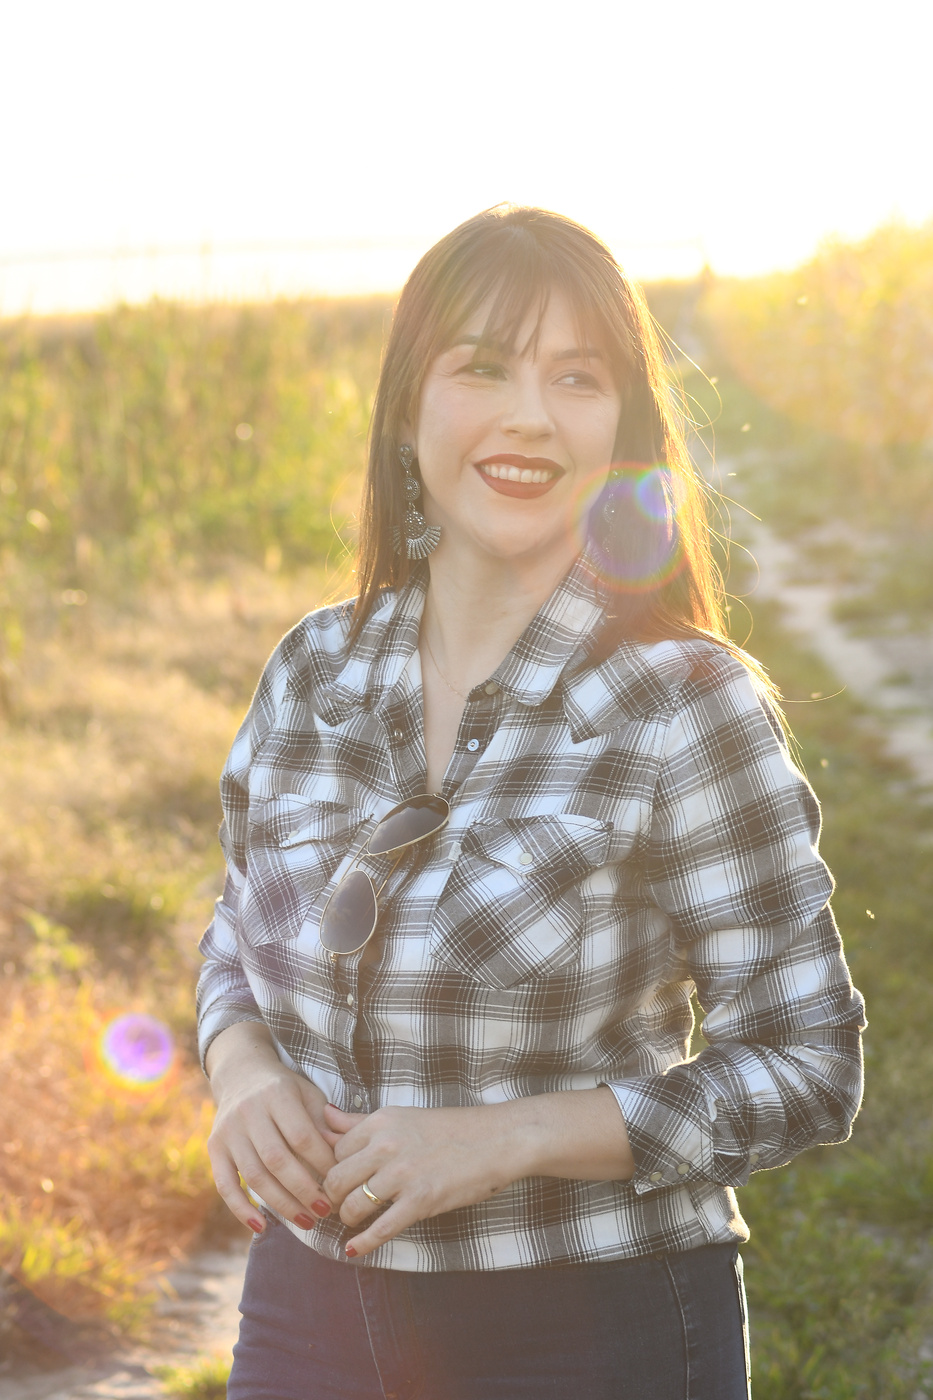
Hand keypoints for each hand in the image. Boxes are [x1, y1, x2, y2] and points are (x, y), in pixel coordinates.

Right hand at [205, 1022, 359, 1232]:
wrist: (242, 1074)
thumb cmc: (285, 1090)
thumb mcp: (308, 1095)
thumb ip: (324, 1124)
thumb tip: (343, 1159)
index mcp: (277, 1094)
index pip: (302, 1136)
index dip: (322, 1163)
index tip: (340, 1182)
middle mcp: (249, 1111)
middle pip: (277, 1159)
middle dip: (304, 1190)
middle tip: (326, 1211)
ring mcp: (228, 1131)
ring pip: (254, 1176)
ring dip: (281, 1204)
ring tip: (307, 1222)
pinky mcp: (214, 1147)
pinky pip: (225, 1184)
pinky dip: (241, 1209)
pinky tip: (262, 1227)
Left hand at [321, 1102, 525, 1258]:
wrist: (497, 1139)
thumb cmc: (451, 1128)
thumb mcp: (402, 1116)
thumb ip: (360, 1121)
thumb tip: (325, 1116)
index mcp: (381, 1121)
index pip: (335, 1151)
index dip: (333, 1168)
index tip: (340, 1180)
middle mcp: (386, 1145)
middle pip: (336, 1180)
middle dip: (334, 1197)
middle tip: (341, 1204)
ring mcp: (403, 1174)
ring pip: (353, 1205)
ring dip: (348, 1218)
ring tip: (354, 1220)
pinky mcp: (420, 1201)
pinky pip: (380, 1229)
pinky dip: (363, 1243)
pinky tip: (354, 1249)